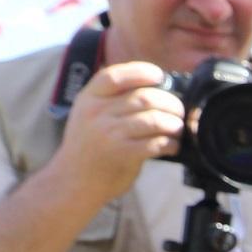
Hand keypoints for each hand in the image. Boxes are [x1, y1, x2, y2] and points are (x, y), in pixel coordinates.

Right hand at [52, 58, 184, 205]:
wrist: (72, 180)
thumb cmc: (88, 146)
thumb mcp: (88, 114)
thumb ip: (112, 100)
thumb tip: (155, 88)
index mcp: (88, 98)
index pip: (115, 76)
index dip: (141, 72)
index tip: (159, 76)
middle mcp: (96, 113)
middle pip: (143, 97)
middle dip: (169, 103)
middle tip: (178, 111)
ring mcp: (108, 133)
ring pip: (153, 120)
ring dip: (173, 124)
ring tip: (177, 129)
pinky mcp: (122, 154)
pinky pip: (155, 143)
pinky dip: (170, 144)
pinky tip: (172, 146)